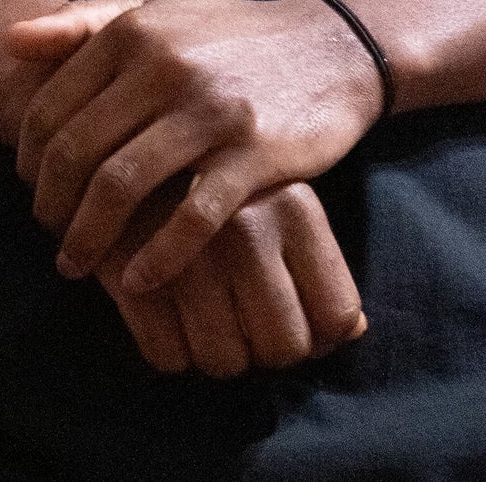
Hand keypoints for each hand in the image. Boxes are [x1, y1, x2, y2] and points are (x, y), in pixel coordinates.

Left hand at [8, 0, 385, 293]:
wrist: (329, 47)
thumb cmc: (229, 32)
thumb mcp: (161, 6)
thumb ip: (86, 20)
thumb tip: (9, 39)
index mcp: (136, 31)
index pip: (52, 106)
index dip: (29, 159)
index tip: (33, 189)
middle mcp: (167, 67)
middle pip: (78, 152)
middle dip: (50, 207)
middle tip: (50, 235)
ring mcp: (211, 112)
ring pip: (122, 187)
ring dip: (88, 239)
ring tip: (77, 266)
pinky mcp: (253, 156)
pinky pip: (191, 219)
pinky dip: (156, 258)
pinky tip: (138, 281)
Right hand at [98, 179, 365, 377]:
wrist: (132, 123)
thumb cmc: (222, 172)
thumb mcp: (281, 198)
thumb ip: (319, 263)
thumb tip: (352, 333)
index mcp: (295, 208)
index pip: (336, 315)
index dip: (318, 336)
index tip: (291, 323)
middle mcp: (249, 229)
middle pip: (283, 348)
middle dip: (264, 352)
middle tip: (243, 328)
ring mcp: (189, 251)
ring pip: (224, 362)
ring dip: (214, 354)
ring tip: (204, 320)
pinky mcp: (133, 268)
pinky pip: (167, 356)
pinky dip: (168, 351)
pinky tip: (166, 317)